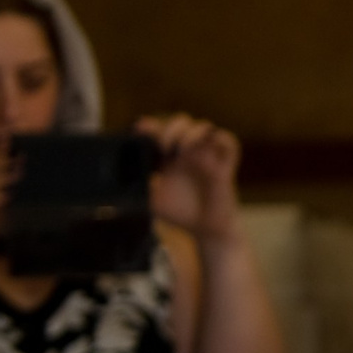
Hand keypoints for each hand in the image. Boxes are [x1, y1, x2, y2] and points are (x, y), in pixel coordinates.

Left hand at [138, 114, 243, 241]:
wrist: (204, 230)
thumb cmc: (179, 213)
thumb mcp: (152, 200)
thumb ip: (140, 187)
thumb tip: (122, 179)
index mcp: (169, 156)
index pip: (162, 129)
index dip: (152, 125)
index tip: (141, 129)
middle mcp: (189, 152)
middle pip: (183, 122)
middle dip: (171, 128)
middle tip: (162, 145)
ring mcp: (207, 157)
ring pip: (206, 127)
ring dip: (192, 132)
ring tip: (181, 148)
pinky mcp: (225, 166)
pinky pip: (229, 142)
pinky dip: (220, 139)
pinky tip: (205, 152)